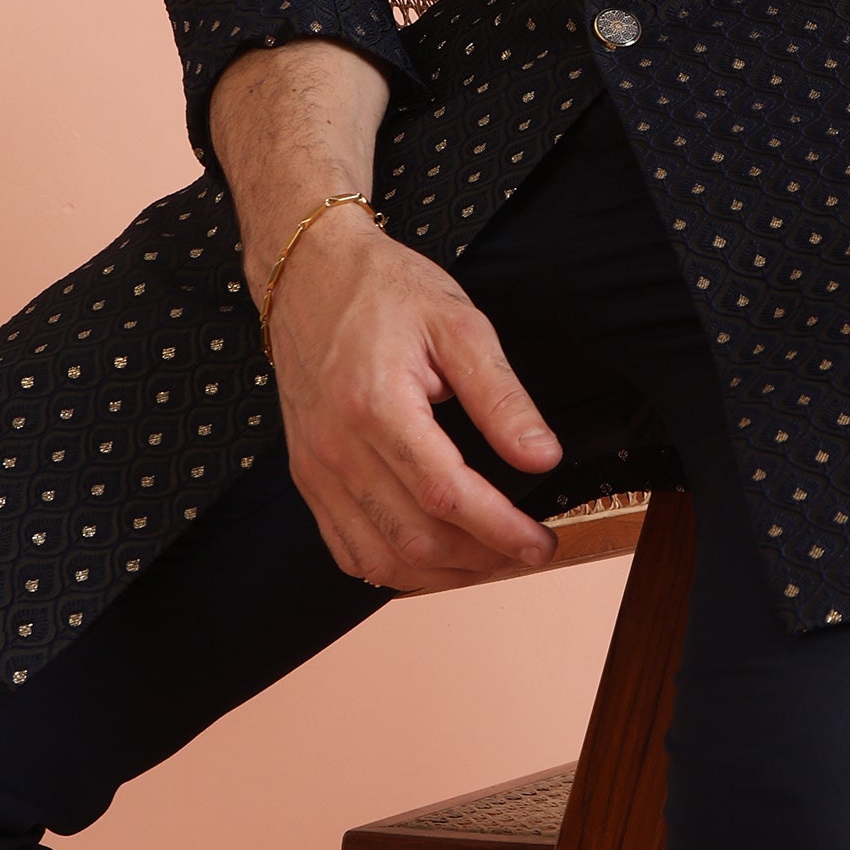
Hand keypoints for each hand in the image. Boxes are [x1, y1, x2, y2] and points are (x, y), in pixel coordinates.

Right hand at [262, 202, 565, 592]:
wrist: (308, 273)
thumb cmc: (384, 290)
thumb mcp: (458, 323)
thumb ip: (500, 396)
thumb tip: (542, 457)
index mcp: (375, 404)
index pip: (446, 493)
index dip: (500, 530)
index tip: (541, 544)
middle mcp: (336, 447)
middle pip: (414, 538)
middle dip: (482, 559)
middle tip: (528, 552)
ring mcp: (315, 468)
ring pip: (380, 558)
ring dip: (443, 576)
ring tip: (491, 560)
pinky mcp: (307, 476)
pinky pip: (347, 549)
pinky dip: (395, 569)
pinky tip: (435, 558)